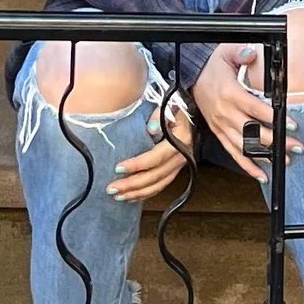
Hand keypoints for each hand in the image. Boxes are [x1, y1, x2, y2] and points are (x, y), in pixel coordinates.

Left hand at [111, 86, 193, 202]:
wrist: (191, 113)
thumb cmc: (176, 108)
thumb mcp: (169, 106)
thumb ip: (159, 115)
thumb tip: (151, 128)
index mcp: (179, 141)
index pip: (156, 157)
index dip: (137, 165)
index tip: (118, 168)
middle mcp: (181, 157)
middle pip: (155, 176)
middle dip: (132, 184)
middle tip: (112, 188)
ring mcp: (179, 165)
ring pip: (158, 185)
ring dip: (137, 193)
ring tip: (118, 196)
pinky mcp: (175, 170)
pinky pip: (160, 186)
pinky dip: (146, 194)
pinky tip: (132, 197)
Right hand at [191, 44, 299, 183]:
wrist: (192, 77)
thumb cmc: (213, 67)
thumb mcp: (226, 53)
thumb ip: (240, 53)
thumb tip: (251, 55)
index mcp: (230, 94)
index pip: (254, 109)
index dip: (273, 118)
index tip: (291, 124)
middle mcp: (225, 113)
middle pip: (252, 132)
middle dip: (276, 141)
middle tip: (295, 146)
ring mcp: (221, 126)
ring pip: (244, 146)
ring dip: (265, 156)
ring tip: (284, 161)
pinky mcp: (219, 133)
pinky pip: (233, 152)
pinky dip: (247, 166)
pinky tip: (261, 174)